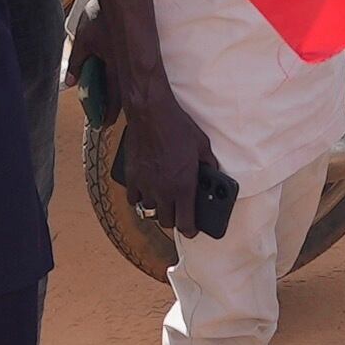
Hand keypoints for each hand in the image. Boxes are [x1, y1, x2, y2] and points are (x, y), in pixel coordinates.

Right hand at [112, 72, 213, 227]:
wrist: (151, 113)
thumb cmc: (178, 127)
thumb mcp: (202, 145)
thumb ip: (208, 163)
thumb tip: (212, 173)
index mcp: (184, 186)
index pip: (185, 223)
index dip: (190, 230)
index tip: (191, 230)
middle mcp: (164, 191)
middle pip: (166, 221)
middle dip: (173, 220)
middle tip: (177, 212)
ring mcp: (146, 185)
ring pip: (149, 212)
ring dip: (156, 210)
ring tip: (162, 202)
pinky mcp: (132, 177)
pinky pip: (133, 199)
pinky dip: (139, 199)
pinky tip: (145, 193)